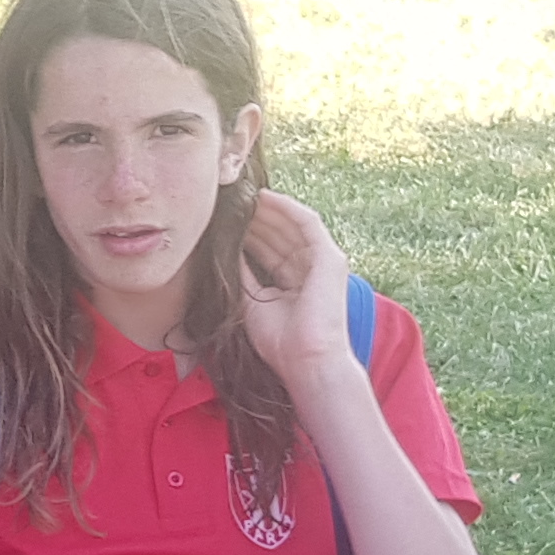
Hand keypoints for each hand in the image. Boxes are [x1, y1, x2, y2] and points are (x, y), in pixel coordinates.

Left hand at [231, 190, 358, 392]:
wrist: (307, 360)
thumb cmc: (280, 342)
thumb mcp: (251, 302)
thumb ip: (242, 275)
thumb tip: (225, 249)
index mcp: (292, 285)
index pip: (270, 252)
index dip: (248, 235)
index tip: (224, 221)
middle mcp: (309, 271)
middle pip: (280, 236)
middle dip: (256, 219)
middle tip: (230, 202)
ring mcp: (322, 262)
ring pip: (292, 225)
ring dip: (269, 209)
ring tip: (243, 195)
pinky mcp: (330, 256)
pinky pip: (307, 222)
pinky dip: (287, 208)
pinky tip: (266, 197)